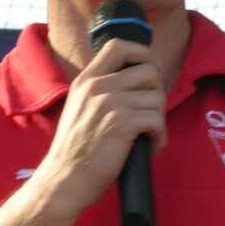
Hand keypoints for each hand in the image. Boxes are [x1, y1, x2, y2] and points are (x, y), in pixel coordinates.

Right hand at [35, 39, 166, 214]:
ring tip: (149, 136)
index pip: (118, 45)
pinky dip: (159, 137)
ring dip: (159, 120)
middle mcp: (97, 86)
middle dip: (157, 93)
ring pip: (157, 98)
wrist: (65, 180)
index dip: (142, 53)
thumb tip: (136, 80)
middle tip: (150, 114)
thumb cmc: (76, 150)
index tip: (149, 71)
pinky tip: (150, 147)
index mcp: (86, 80)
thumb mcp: (80, 108)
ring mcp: (109, 103)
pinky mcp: (122, 123)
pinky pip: (157, 120)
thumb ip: (100, 92)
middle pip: (148, 71)